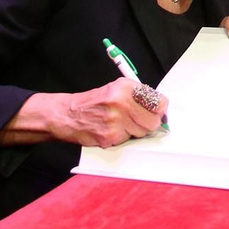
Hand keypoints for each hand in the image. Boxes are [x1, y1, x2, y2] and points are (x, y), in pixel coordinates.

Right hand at [49, 77, 167, 146]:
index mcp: (126, 87)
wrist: (67, 114)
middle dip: (149, 123)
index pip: (158, 101)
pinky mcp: (109, 135)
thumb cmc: (94, 102)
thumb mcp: (116, 89)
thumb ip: (138, 96)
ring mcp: (115, 120)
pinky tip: (112, 130)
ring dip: (135, 131)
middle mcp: (121, 102)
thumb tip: (160, 108)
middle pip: (153, 121)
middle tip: (139, 121)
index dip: (160, 109)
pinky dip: (122, 138)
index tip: (158, 112)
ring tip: (121, 124)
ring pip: (141, 132)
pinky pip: (127, 140)